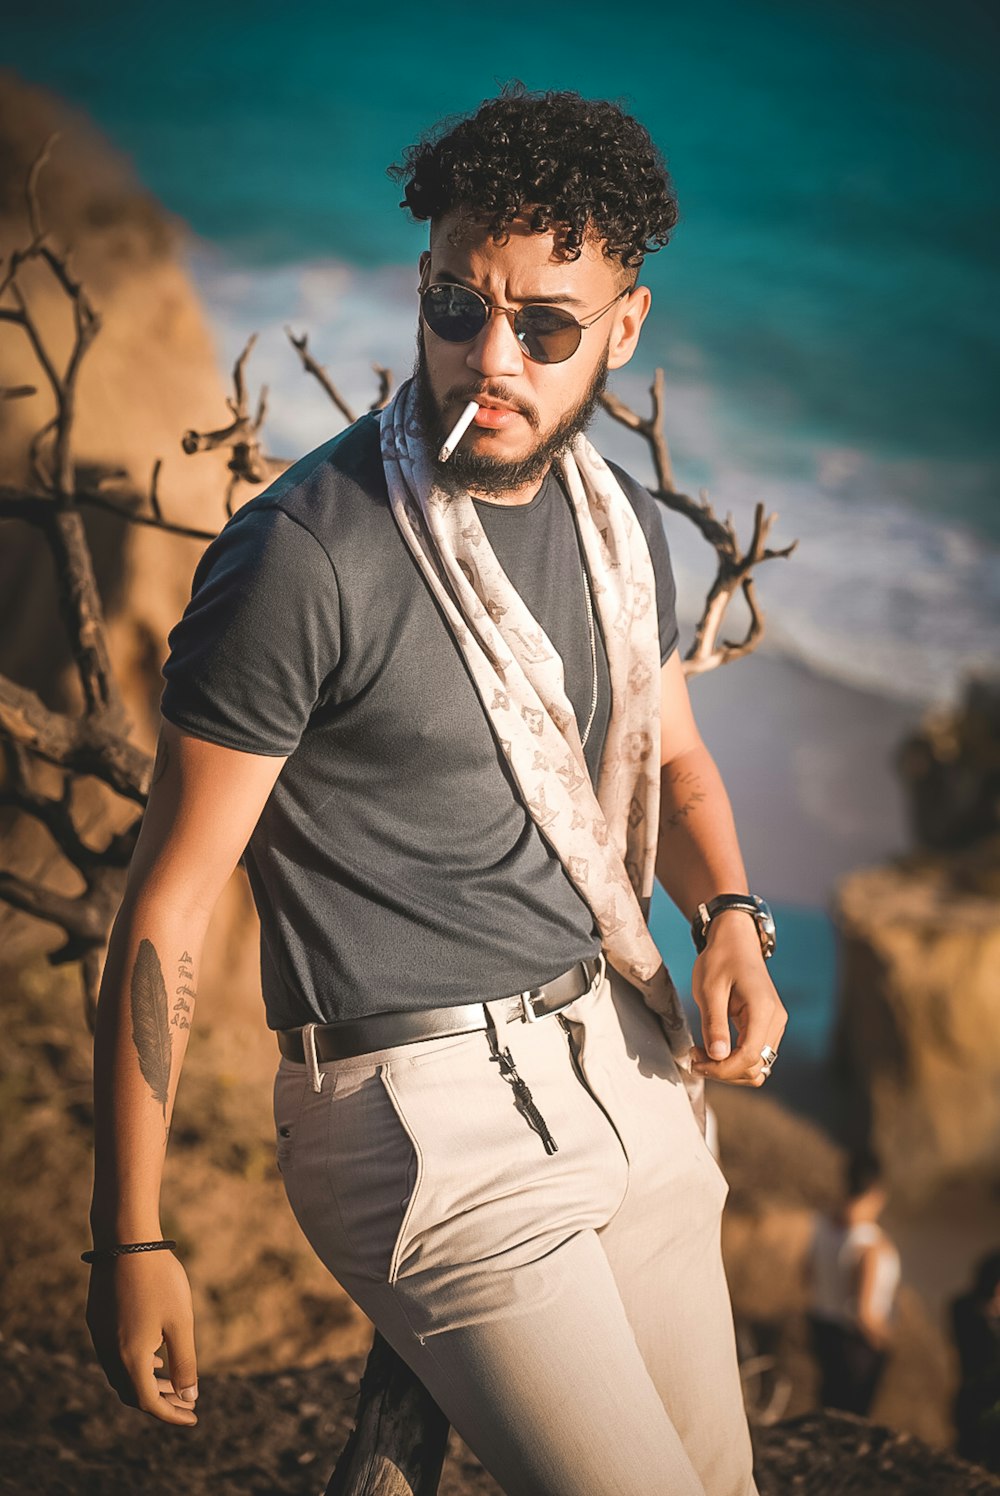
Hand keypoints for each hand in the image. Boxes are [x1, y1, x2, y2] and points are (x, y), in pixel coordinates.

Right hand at [86, 1250, 198, 1425]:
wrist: (126, 1240)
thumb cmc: (159, 1280)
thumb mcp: (180, 1322)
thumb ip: (185, 1362)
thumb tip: (190, 1397)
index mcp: (130, 1358)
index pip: (149, 1402)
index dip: (172, 1414)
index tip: (193, 1417)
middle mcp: (108, 1353)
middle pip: (132, 1393)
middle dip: (160, 1400)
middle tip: (186, 1399)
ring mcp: (99, 1336)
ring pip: (121, 1374)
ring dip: (146, 1382)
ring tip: (171, 1379)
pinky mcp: (96, 1320)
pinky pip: (113, 1355)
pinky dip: (134, 1364)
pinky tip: (153, 1352)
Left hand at [689, 909, 786, 1086]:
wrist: (735, 940)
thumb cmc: (720, 959)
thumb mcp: (709, 990)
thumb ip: (714, 1024)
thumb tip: (717, 1057)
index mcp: (763, 1010)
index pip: (750, 1056)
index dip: (722, 1069)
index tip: (696, 1062)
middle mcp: (776, 1020)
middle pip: (756, 1067)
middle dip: (723, 1071)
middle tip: (694, 1057)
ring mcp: (775, 1024)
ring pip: (758, 1066)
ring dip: (730, 1068)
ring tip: (702, 1054)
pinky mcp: (768, 1026)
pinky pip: (756, 1055)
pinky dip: (735, 1060)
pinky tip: (714, 1049)